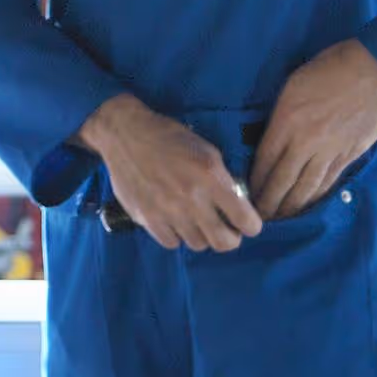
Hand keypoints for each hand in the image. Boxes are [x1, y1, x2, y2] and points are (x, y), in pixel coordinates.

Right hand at [75, 92, 256, 252]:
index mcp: (211, 177)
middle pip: (223, 243)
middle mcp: (191, 198)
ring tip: (196, 220)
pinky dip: (176, 235)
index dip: (251, 225)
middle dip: (231, 239)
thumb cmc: (168, 137)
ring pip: (197, 244)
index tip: (247, 223)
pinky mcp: (147, 218)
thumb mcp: (205, 150)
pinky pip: (171, 242)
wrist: (125, 132)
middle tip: (227, 229)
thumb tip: (236, 205)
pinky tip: (174, 220)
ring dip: (201, 234)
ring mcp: (168, 211)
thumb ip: (222, 180)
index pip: (246, 221)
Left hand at [250, 38, 376, 219]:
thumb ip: (281, 114)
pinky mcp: (349, 156)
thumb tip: (272, 137)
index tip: (246, 195)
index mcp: (287, 120)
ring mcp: (330, 151)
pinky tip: (308, 207)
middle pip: (283, 180)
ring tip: (280, 219)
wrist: (373, 70)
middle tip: (259, 219)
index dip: (255, 181)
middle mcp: (306, 141)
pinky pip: (328, 182)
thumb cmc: (329, 68)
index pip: (265, 159)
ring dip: (292, 207)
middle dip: (269, 202)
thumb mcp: (292, 85)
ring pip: (306, 187)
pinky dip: (316, 197)